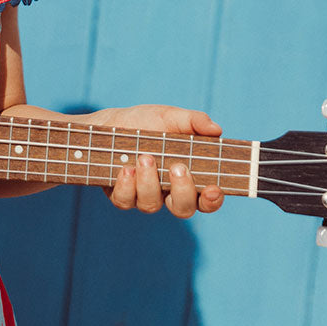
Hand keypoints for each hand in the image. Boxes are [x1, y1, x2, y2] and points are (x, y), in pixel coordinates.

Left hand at [91, 104, 224, 217]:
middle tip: (177, 167)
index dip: (212, 200)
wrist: (110, 122)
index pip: (206, 199)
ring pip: (151, 205)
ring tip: (145, 158)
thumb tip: (216, 130)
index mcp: (187, 177)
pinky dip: (126, 186)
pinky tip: (126, 169)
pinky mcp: (120, 195)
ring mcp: (143, 196)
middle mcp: (167, 192)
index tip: (213, 188)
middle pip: (183, 209)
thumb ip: (194, 121)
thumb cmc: (146, 122)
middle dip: (182, 191)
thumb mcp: (171, 116)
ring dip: (149, 182)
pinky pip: (124, 201)